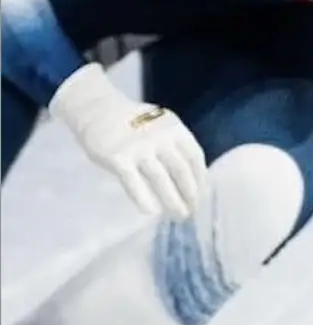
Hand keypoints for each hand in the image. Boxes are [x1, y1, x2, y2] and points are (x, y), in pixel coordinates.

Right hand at [48, 63, 207, 218]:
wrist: (98, 109)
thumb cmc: (133, 121)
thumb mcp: (161, 124)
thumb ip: (175, 144)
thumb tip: (192, 173)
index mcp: (175, 128)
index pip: (194, 157)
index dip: (200, 178)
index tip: (202, 196)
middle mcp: (160, 137)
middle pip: (181, 170)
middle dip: (189, 193)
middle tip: (192, 212)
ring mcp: (139, 148)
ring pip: (160, 178)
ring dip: (172, 200)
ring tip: (178, 216)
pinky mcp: (118, 158)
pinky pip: (133, 182)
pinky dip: (143, 198)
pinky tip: (151, 212)